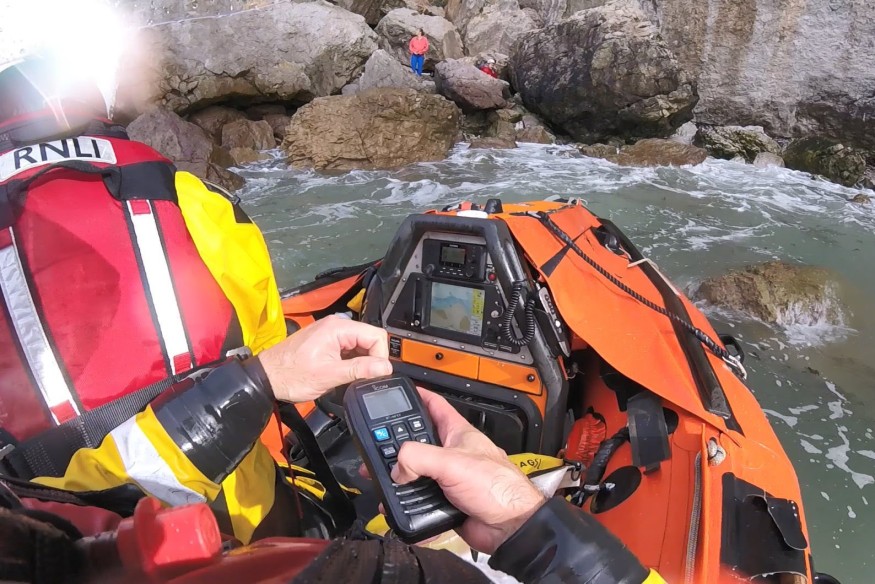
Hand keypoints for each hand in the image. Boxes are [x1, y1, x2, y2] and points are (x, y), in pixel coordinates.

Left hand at [258, 315, 391, 402]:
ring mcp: (330, 332)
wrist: (267, 377)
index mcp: (337, 328)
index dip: (380, 356)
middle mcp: (335, 325)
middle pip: (370, 338)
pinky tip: (342, 372)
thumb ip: (360, 369)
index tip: (375, 374)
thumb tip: (385, 367)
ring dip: (361, 361)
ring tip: (349, 377)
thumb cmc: (290, 375)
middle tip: (362, 378)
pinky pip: (349, 347)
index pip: (376, 335)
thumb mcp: (329, 375)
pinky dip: (351, 360)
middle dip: (371, 359)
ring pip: (360, 343)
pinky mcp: (326, 340)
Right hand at [390, 389, 545, 553]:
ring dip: (400, 480)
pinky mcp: (445, 502)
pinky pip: (420, 501)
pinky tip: (397, 508)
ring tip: (382, 481)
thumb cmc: (497, 487)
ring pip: (416, 474)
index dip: (418, 397)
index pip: (435, 406)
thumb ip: (418, 458)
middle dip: (398, 445)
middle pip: (418, 443)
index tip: (399, 394)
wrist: (509, 527)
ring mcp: (448, 479)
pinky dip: (408, 506)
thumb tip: (397, 467)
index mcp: (458, 434)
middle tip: (377, 447)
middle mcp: (451, 454)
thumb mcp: (453, 463)